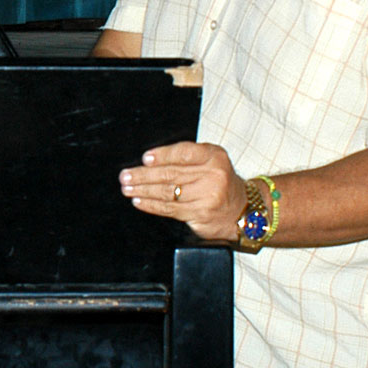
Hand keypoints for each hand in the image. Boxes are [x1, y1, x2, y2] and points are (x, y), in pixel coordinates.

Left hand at [118, 141, 244, 243]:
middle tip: (125, 176)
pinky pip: (170, 208)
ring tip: (128, 188)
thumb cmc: (218, 181)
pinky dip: (151, 205)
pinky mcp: (200, 214)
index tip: (145, 159)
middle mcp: (213, 175)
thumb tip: (150, 161)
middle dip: (144, 175)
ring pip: (168, 192)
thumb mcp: (210, 161)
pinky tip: (139, 201)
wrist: (241, 209)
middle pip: (172, 174)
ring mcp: (208, 196)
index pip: (184, 153)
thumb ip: (186, 157)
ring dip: (143, 190)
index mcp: (214, 156)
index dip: (163, 155)